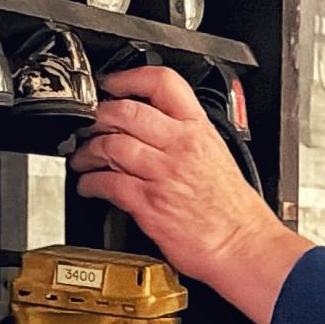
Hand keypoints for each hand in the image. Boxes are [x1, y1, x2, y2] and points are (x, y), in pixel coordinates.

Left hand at [70, 66, 309, 323]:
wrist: (243, 246)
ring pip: (110, 145)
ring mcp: (163, 175)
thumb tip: (157, 130)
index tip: (111, 83)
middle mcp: (180, 147)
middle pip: (125, 111)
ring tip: (82, 158)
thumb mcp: (218, 157)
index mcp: (199, 131)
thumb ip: (187, 139)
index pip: (163, 83)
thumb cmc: (234, 211)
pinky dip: (89, 184)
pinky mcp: (150, 205)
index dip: (129, 77)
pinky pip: (108, 184)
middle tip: (87, 125)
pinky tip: (88, 187)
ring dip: (86, 151)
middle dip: (97, 116)